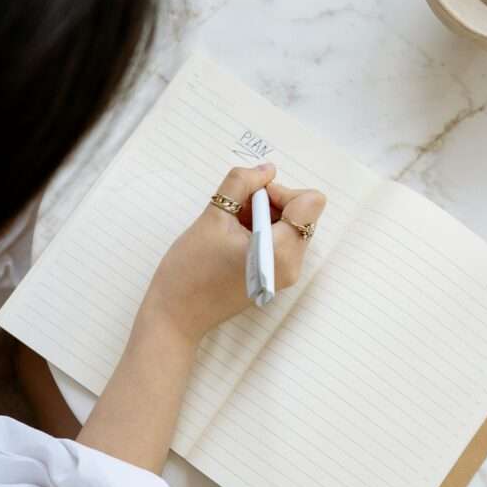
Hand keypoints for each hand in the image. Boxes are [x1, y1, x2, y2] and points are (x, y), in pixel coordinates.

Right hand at [144, 163, 325, 344]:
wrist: (176, 315)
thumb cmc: (191, 269)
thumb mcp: (213, 215)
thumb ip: (241, 184)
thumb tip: (267, 170)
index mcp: (282, 251)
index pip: (310, 202)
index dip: (281, 191)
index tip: (250, 199)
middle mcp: (292, 265)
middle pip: (301, 213)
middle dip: (271, 203)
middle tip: (235, 211)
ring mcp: (285, 274)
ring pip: (290, 226)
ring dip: (264, 216)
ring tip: (230, 227)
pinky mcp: (274, 278)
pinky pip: (280, 242)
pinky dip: (261, 232)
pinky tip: (232, 239)